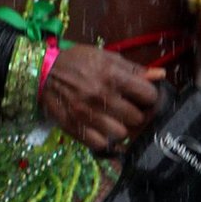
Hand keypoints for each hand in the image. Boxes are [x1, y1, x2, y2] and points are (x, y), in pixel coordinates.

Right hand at [41, 43, 161, 152]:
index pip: (148, 95)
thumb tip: (160, 75)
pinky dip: (103, 139)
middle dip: (135, 114)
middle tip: (126, 109)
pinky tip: (100, 129)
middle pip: (137, 118)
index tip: (142, 97)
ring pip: (121, 134)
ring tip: (113, 120)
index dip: (148, 97)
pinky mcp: (74, 127)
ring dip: (120, 128)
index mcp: (112, 75)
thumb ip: (133, 68)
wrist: (40, 71)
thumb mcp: (104, 57)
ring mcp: (87, 114)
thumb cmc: (75, 61)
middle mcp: (101, 95)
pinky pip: (100, 144)